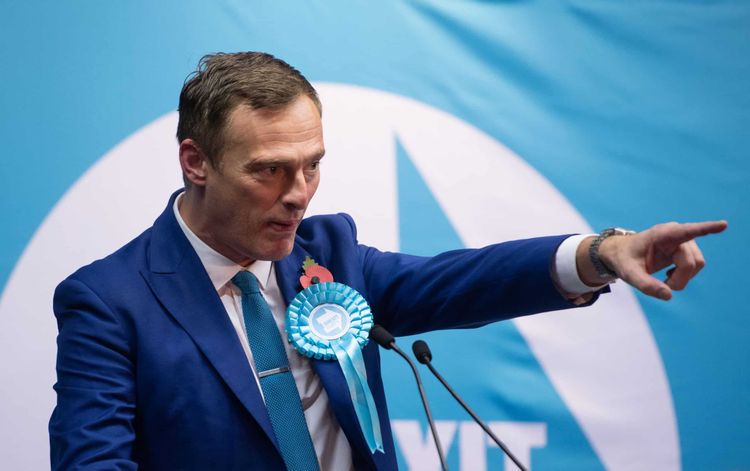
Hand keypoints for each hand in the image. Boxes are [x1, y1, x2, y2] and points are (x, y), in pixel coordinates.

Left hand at [578, 221, 727, 299]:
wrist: (622, 254)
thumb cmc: (624, 260)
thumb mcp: (629, 274)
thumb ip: (646, 285)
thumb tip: (669, 295)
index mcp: (662, 234)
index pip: (686, 231)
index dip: (706, 229)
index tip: (723, 225)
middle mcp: (676, 234)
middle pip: (692, 262)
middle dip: (681, 279)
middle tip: (664, 286)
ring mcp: (684, 241)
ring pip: (697, 265)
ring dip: (683, 278)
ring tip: (664, 280)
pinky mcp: (686, 249)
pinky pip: (695, 266)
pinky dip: (684, 276)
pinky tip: (669, 275)